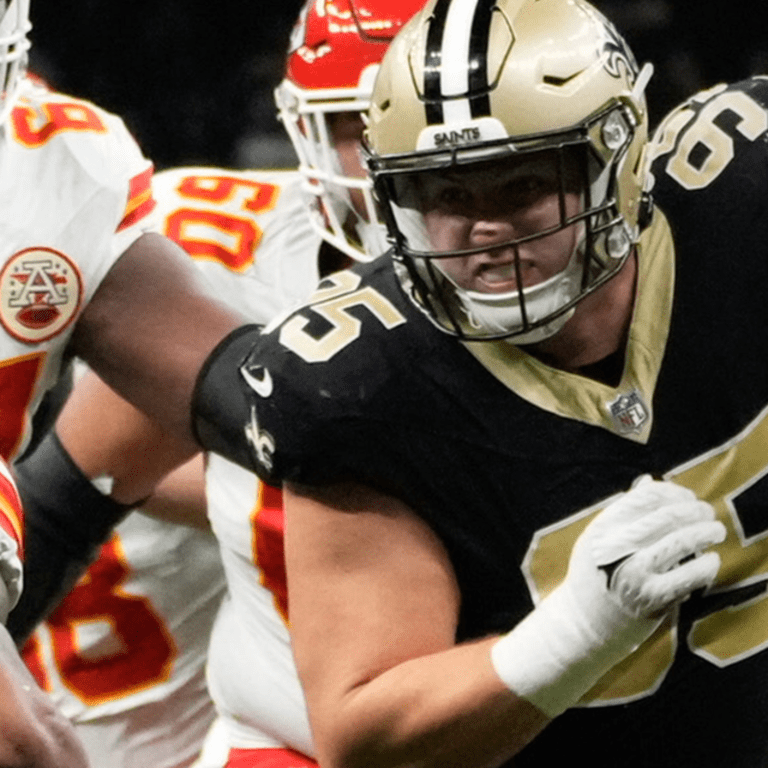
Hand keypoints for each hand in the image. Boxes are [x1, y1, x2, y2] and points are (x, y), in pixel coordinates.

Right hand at [491, 476, 725, 716]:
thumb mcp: (599, 538)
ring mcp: (635, 571)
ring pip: (681, 541)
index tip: (687, 497)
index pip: (646, 497)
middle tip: (708, 512)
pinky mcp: (652, 597)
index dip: (673, 492)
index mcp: (603, 526)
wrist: (585, 622)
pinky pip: (689, 575)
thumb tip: (648, 481)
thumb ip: (624, 511)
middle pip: (667, 516)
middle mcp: (618, 546)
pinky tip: (711, 561)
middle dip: (694, 510)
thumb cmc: (595, 574)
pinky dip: (706, 565)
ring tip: (715, 530)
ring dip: (705, 532)